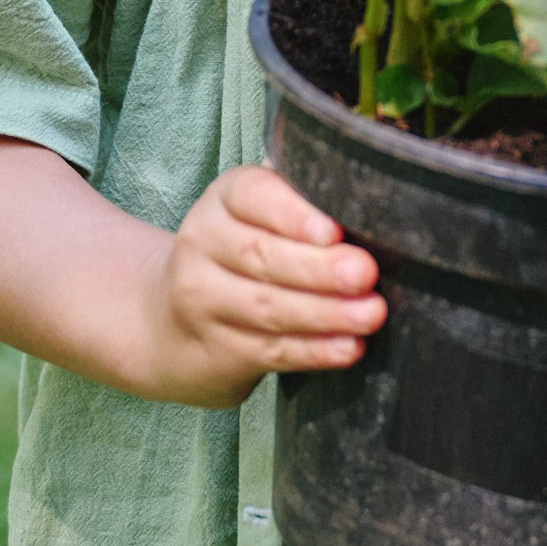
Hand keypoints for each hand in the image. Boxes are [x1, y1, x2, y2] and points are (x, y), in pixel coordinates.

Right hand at [135, 166, 385, 408]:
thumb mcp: (261, 214)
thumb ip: (305, 203)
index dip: (292, 214)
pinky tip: (347, 347)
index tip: (332, 230)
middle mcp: (203, 244)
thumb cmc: (245, 250)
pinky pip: (270, 350)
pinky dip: (314, 350)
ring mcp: (202, 301)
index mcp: (223, 199)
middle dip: (319, 268)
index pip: (252, 195)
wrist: (174, 319)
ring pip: (267, 307)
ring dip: (324, 313)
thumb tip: (372, 206)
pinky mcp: (217, 349)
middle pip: (261, 256)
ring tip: (370, 314)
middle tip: (365, 274)